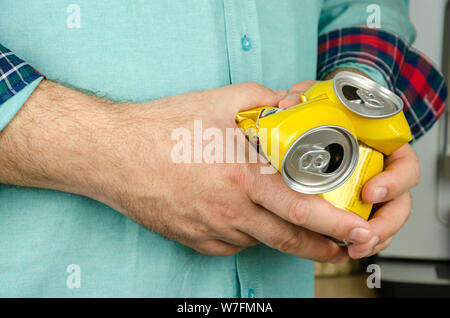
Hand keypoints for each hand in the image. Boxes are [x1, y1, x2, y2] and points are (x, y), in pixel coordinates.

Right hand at [91, 82, 374, 261]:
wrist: (115, 154)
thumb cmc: (163, 128)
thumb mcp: (219, 102)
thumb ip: (263, 100)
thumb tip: (291, 102)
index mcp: (242, 178)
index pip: (302, 209)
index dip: (335, 225)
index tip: (357, 231)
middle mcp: (230, 211)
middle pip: (287, 239)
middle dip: (322, 247)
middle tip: (341, 247)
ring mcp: (211, 230)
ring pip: (260, 241)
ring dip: (284, 238)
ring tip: (298, 231)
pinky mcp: (195, 241)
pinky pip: (232, 245)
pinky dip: (247, 235)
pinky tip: (245, 218)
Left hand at [278, 78, 418, 259]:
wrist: (318, 121)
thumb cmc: (327, 109)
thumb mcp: (320, 96)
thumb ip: (309, 95)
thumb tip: (291, 102)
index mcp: (382, 146)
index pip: (404, 165)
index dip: (395, 182)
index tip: (370, 192)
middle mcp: (380, 170)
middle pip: (398, 202)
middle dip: (385, 224)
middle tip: (365, 235)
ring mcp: (367, 190)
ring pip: (381, 220)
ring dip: (370, 239)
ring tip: (354, 249)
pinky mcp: (349, 204)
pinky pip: (360, 227)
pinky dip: (354, 240)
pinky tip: (341, 248)